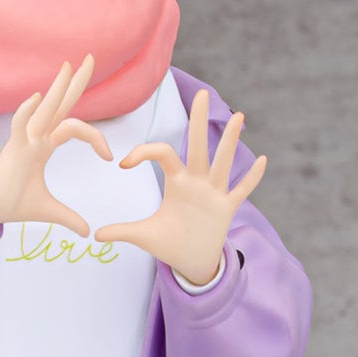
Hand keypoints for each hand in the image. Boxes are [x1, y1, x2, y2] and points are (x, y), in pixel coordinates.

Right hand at [0, 55, 111, 234]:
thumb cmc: (13, 204)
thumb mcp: (49, 210)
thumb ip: (69, 217)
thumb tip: (87, 232)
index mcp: (44, 144)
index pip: (73, 127)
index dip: (96, 137)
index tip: (110, 158)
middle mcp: (36, 136)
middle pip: (60, 103)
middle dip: (75, 82)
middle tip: (89, 57)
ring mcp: (25, 140)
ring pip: (45, 109)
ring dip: (57, 88)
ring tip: (69, 66)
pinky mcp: (14, 149)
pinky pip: (20, 125)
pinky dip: (27, 111)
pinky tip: (37, 97)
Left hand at [95, 86, 265, 286]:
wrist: (192, 263)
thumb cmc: (170, 244)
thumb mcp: (143, 236)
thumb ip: (121, 231)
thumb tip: (94, 235)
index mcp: (177, 182)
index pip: (163, 154)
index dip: (143, 152)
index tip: (123, 163)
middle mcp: (197, 182)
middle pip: (199, 145)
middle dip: (198, 121)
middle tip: (200, 93)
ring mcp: (214, 194)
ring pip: (223, 162)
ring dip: (230, 141)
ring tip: (238, 116)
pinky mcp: (226, 209)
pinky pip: (242, 190)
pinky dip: (252, 177)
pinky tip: (263, 159)